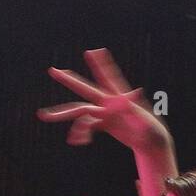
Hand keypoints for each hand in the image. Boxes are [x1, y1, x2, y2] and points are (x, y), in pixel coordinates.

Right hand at [38, 48, 171, 152]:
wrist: (150, 143)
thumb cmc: (152, 131)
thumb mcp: (144, 120)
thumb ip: (134, 108)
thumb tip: (134, 90)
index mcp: (119, 99)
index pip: (108, 78)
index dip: (100, 65)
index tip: (92, 51)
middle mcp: (109, 103)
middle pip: (85, 90)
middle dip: (69, 81)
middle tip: (52, 71)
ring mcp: (104, 112)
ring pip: (79, 111)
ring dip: (62, 114)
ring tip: (43, 116)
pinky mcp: (103, 123)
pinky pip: (86, 126)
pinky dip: (80, 133)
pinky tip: (76, 142)